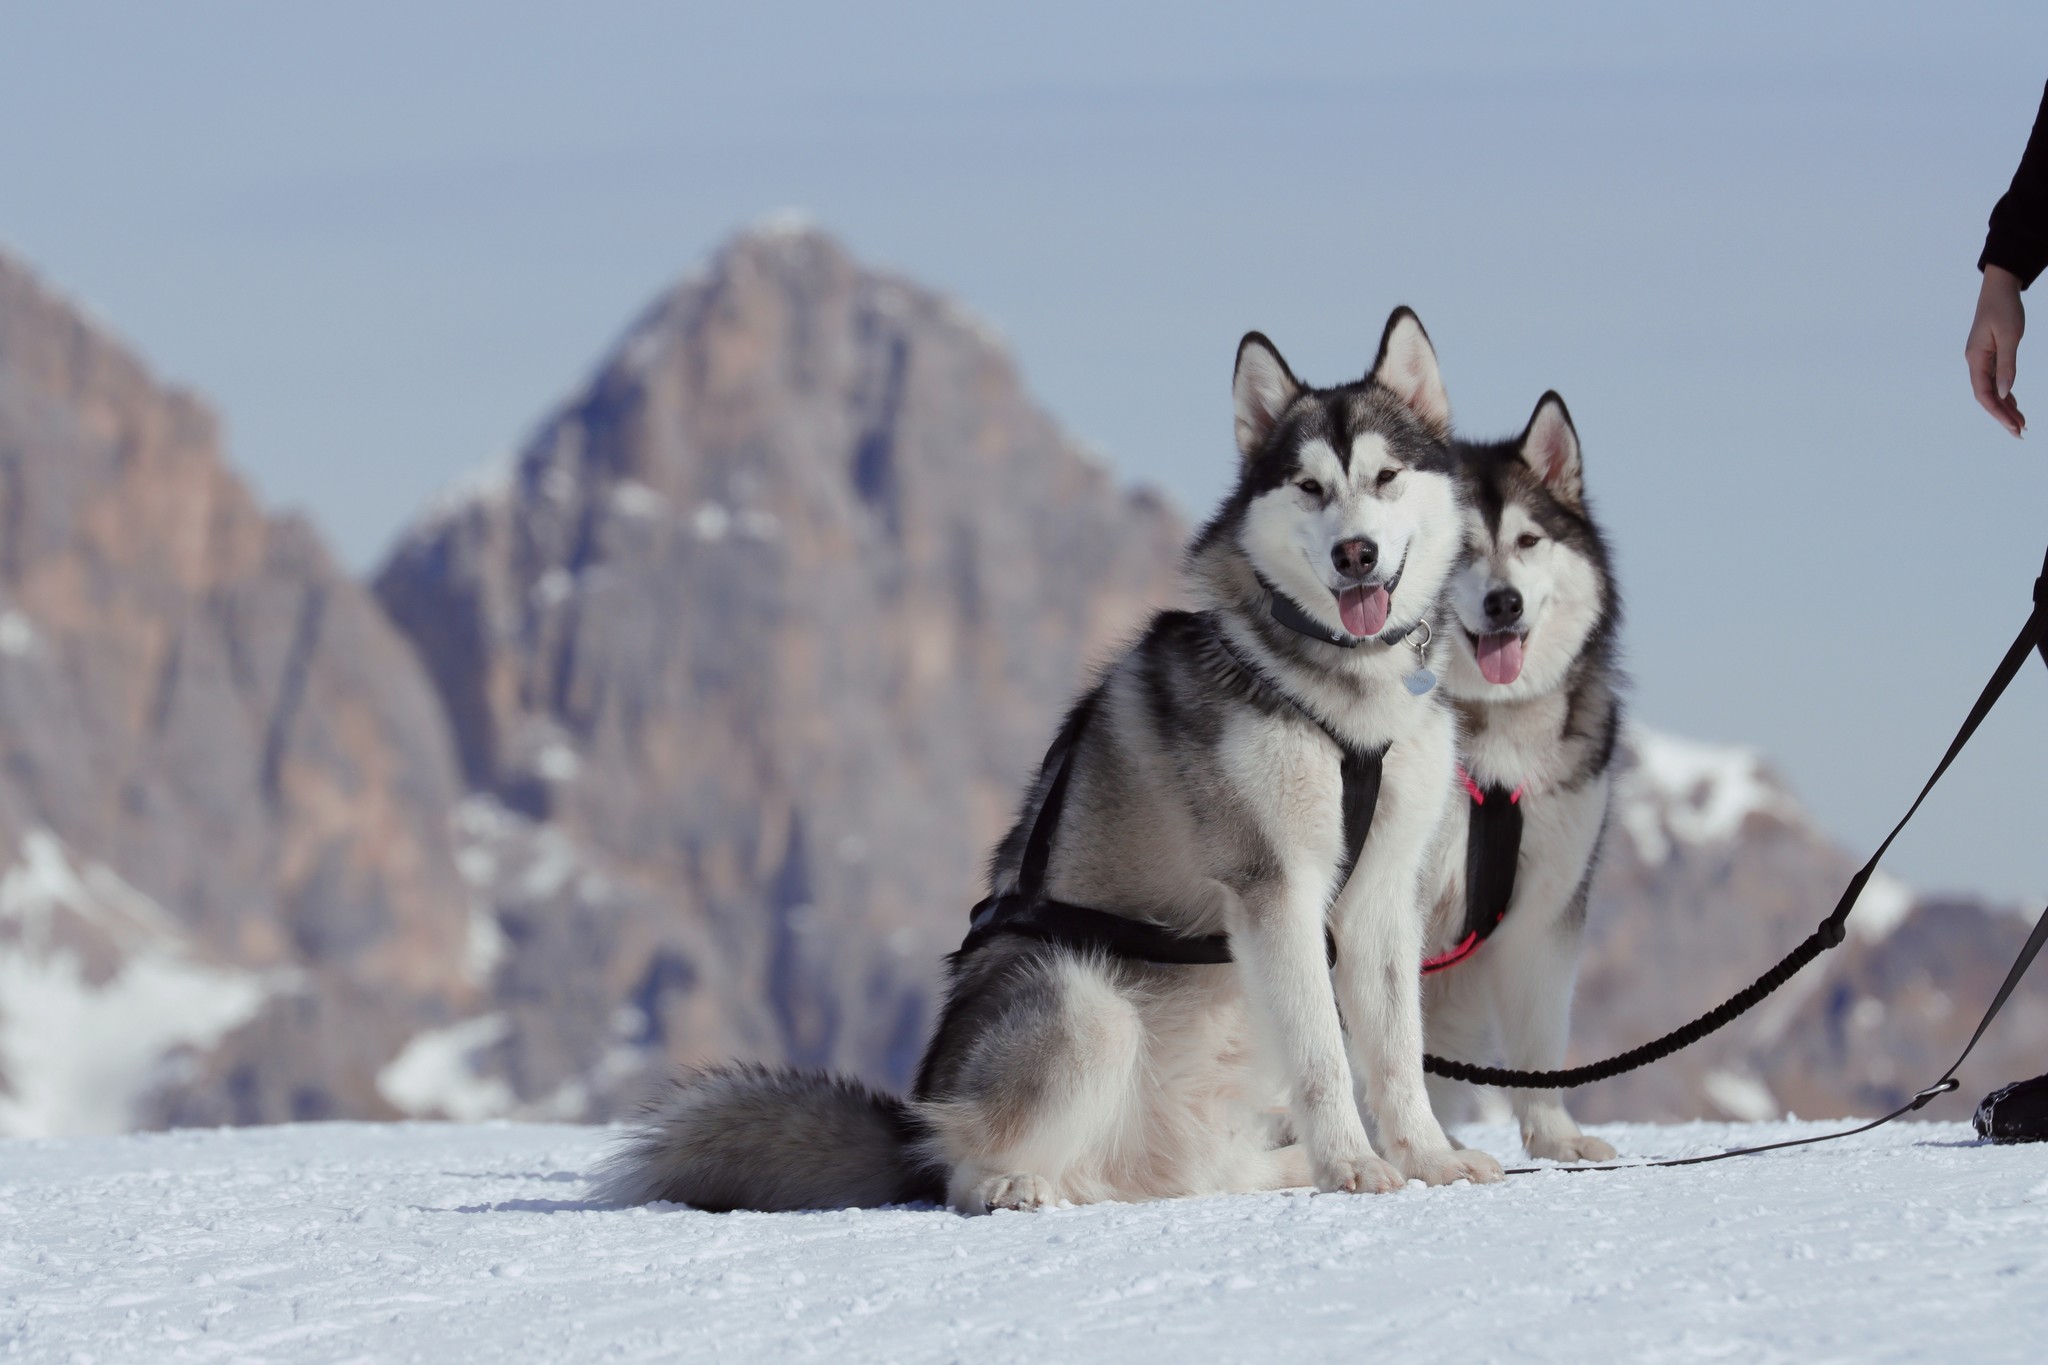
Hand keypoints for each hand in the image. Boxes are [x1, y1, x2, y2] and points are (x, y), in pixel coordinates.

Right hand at [1967, 264, 2026, 436]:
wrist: (1999, 287)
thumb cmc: (2003, 309)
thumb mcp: (2009, 337)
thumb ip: (2007, 366)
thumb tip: (2007, 393)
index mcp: (1976, 359)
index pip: (1984, 394)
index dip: (1998, 412)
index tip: (2013, 426)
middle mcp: (1976, 362)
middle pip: (1987, 396)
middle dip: (2002, 415)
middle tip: (2020, 433)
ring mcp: (1981, 360)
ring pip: (1992, 390)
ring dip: (2005, 407)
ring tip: (2020, 424)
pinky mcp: (1989, 355)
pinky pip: (1996, 380)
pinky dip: (2006, 394)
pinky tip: (2014, 404)